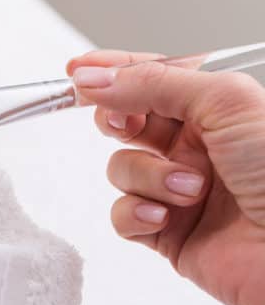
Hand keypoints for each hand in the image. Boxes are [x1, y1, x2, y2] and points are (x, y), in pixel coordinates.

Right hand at [68, 51, 264, 304]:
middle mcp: (199, 147)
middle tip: (124, 125)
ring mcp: (180, 191)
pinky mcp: (169, 234)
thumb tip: (95, 77)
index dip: (115, 71)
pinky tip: (165, 217)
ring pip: (123, 168)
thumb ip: (154, 83)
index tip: (79, 70)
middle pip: (129, 120)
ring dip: (146, 176)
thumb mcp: (226, 103)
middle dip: (117, 120)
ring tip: (188, 190)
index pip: (155, 77)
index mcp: (218, 109)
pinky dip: (136, 213)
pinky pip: (123, 215)